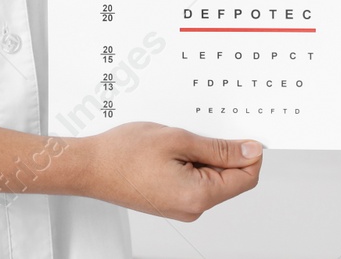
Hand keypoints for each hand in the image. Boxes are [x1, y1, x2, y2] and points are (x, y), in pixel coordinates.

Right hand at [73, 121, 263, 220]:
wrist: (90, 167)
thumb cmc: (124, 154)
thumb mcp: (178, 140)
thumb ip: (219, 148)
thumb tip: (250, 152)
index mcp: (199, 195)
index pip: (246, 178)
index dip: (249, 153)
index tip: (242, 134)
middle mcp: (194, 208)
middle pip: (230, 179)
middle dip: (222, 152)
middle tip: (196, 132)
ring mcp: (182, 207)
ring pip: (211, 177)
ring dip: (203, 155)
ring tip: (176, 141)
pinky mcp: (172, 201)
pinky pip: (195, 180)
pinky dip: (190, 162)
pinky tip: (170, 150)